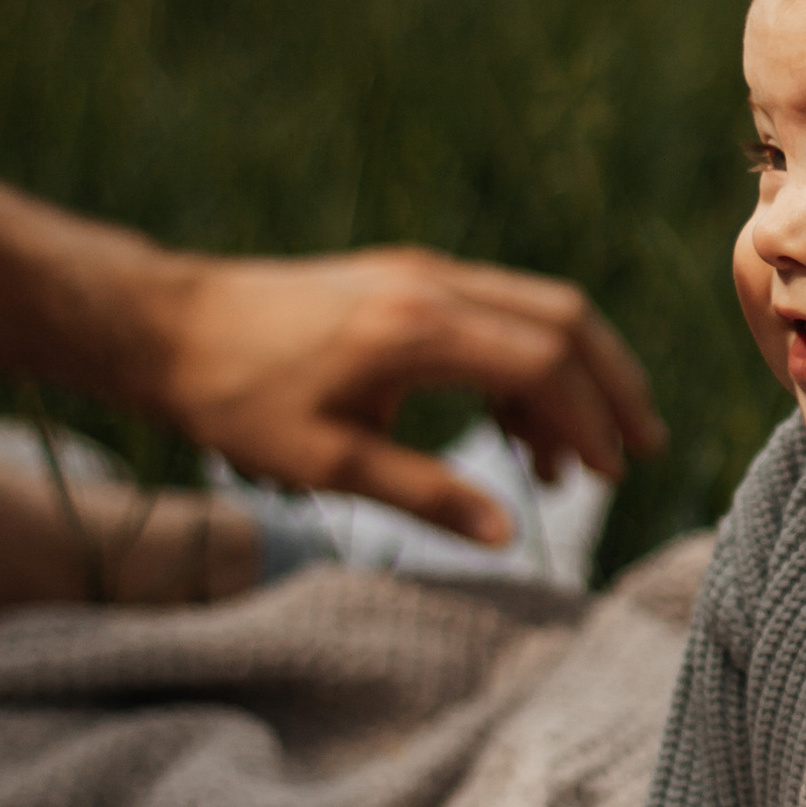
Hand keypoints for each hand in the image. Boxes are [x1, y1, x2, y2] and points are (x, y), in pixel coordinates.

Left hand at [137, 250, 665, 544]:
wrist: (166, 325)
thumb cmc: (232, 399)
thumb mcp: (324, 463)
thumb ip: (423, 495)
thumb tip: (506, 533)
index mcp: (418, 328)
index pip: (543, 362)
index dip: (589, 419)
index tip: (612, 472)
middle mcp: (433, 284)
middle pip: (563, 318)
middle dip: (610, 385)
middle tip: (639, 451)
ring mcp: (422, 273)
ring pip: (536, 309)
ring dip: (570, 377)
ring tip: (570, 463)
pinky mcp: (406, 279)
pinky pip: (495, 312)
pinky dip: (523, 365)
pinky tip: (512, 429)